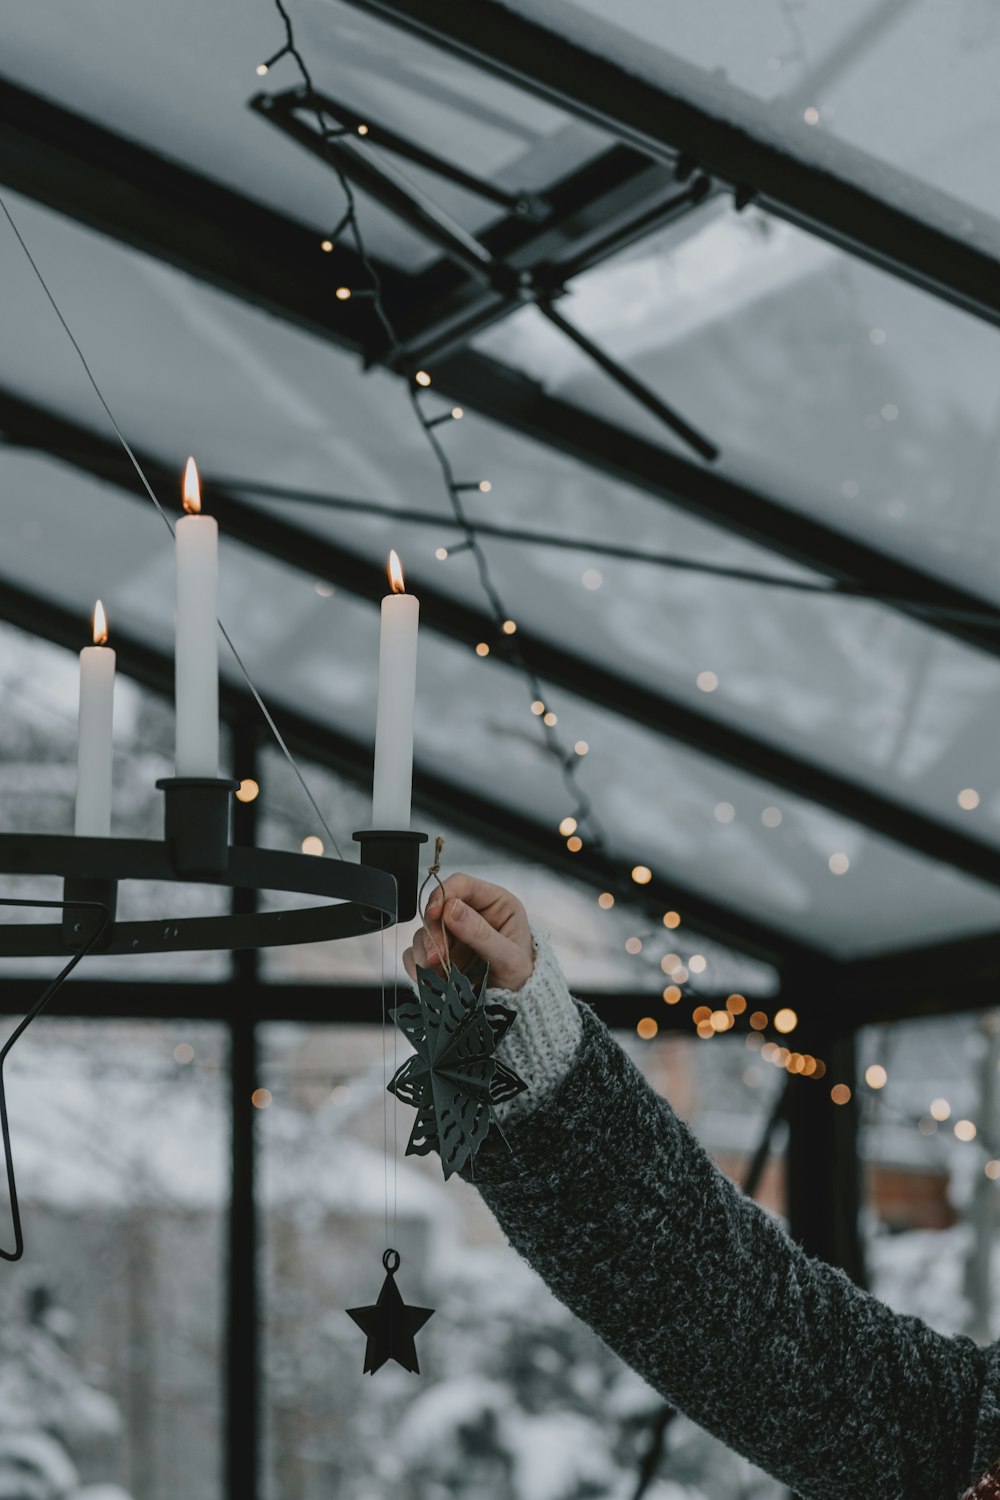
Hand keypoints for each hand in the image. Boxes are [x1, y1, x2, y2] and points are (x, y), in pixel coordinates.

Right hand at [403, 874, 533, 993]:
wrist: (515, 1008)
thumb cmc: (521, 977)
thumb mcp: (508, 957)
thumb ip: (480, 933)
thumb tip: (450, 908)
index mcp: (494, 904)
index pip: (462, 884)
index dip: (443, 894)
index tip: (434, 913)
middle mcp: (470, 915)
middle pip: (436, 909)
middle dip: (433, 932)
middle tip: (437, 956)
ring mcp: (452, 936)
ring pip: (423, 932)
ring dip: (425, 951)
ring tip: (437, 971)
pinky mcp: (439, 956)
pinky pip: (416, 954)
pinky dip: (417, 966)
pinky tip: (431, 978)